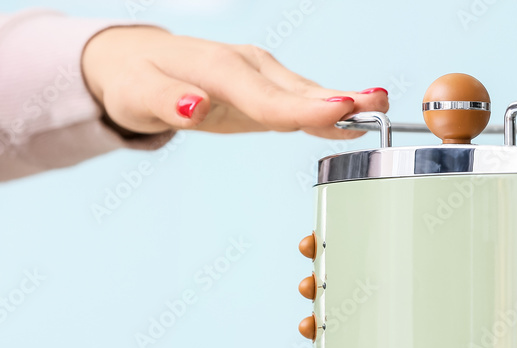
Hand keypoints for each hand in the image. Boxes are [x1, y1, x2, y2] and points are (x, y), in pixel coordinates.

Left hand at [80, 26, 388, 137]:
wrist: (135, 62)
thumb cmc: (135, 80)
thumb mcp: (137, 95)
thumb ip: (167, 102)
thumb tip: (194, 107)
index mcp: (215, 68)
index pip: (262, 94)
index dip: (300, 106)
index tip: (338, 110)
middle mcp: (245, 65)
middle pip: (294, 90)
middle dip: (335, 100)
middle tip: (376, 105)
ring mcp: (259, 73)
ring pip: (305, 91)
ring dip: (344, 101)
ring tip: (381, 106)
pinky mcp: (266, 87)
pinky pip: (302, 98)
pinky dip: (330, 107)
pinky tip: (359, 116)